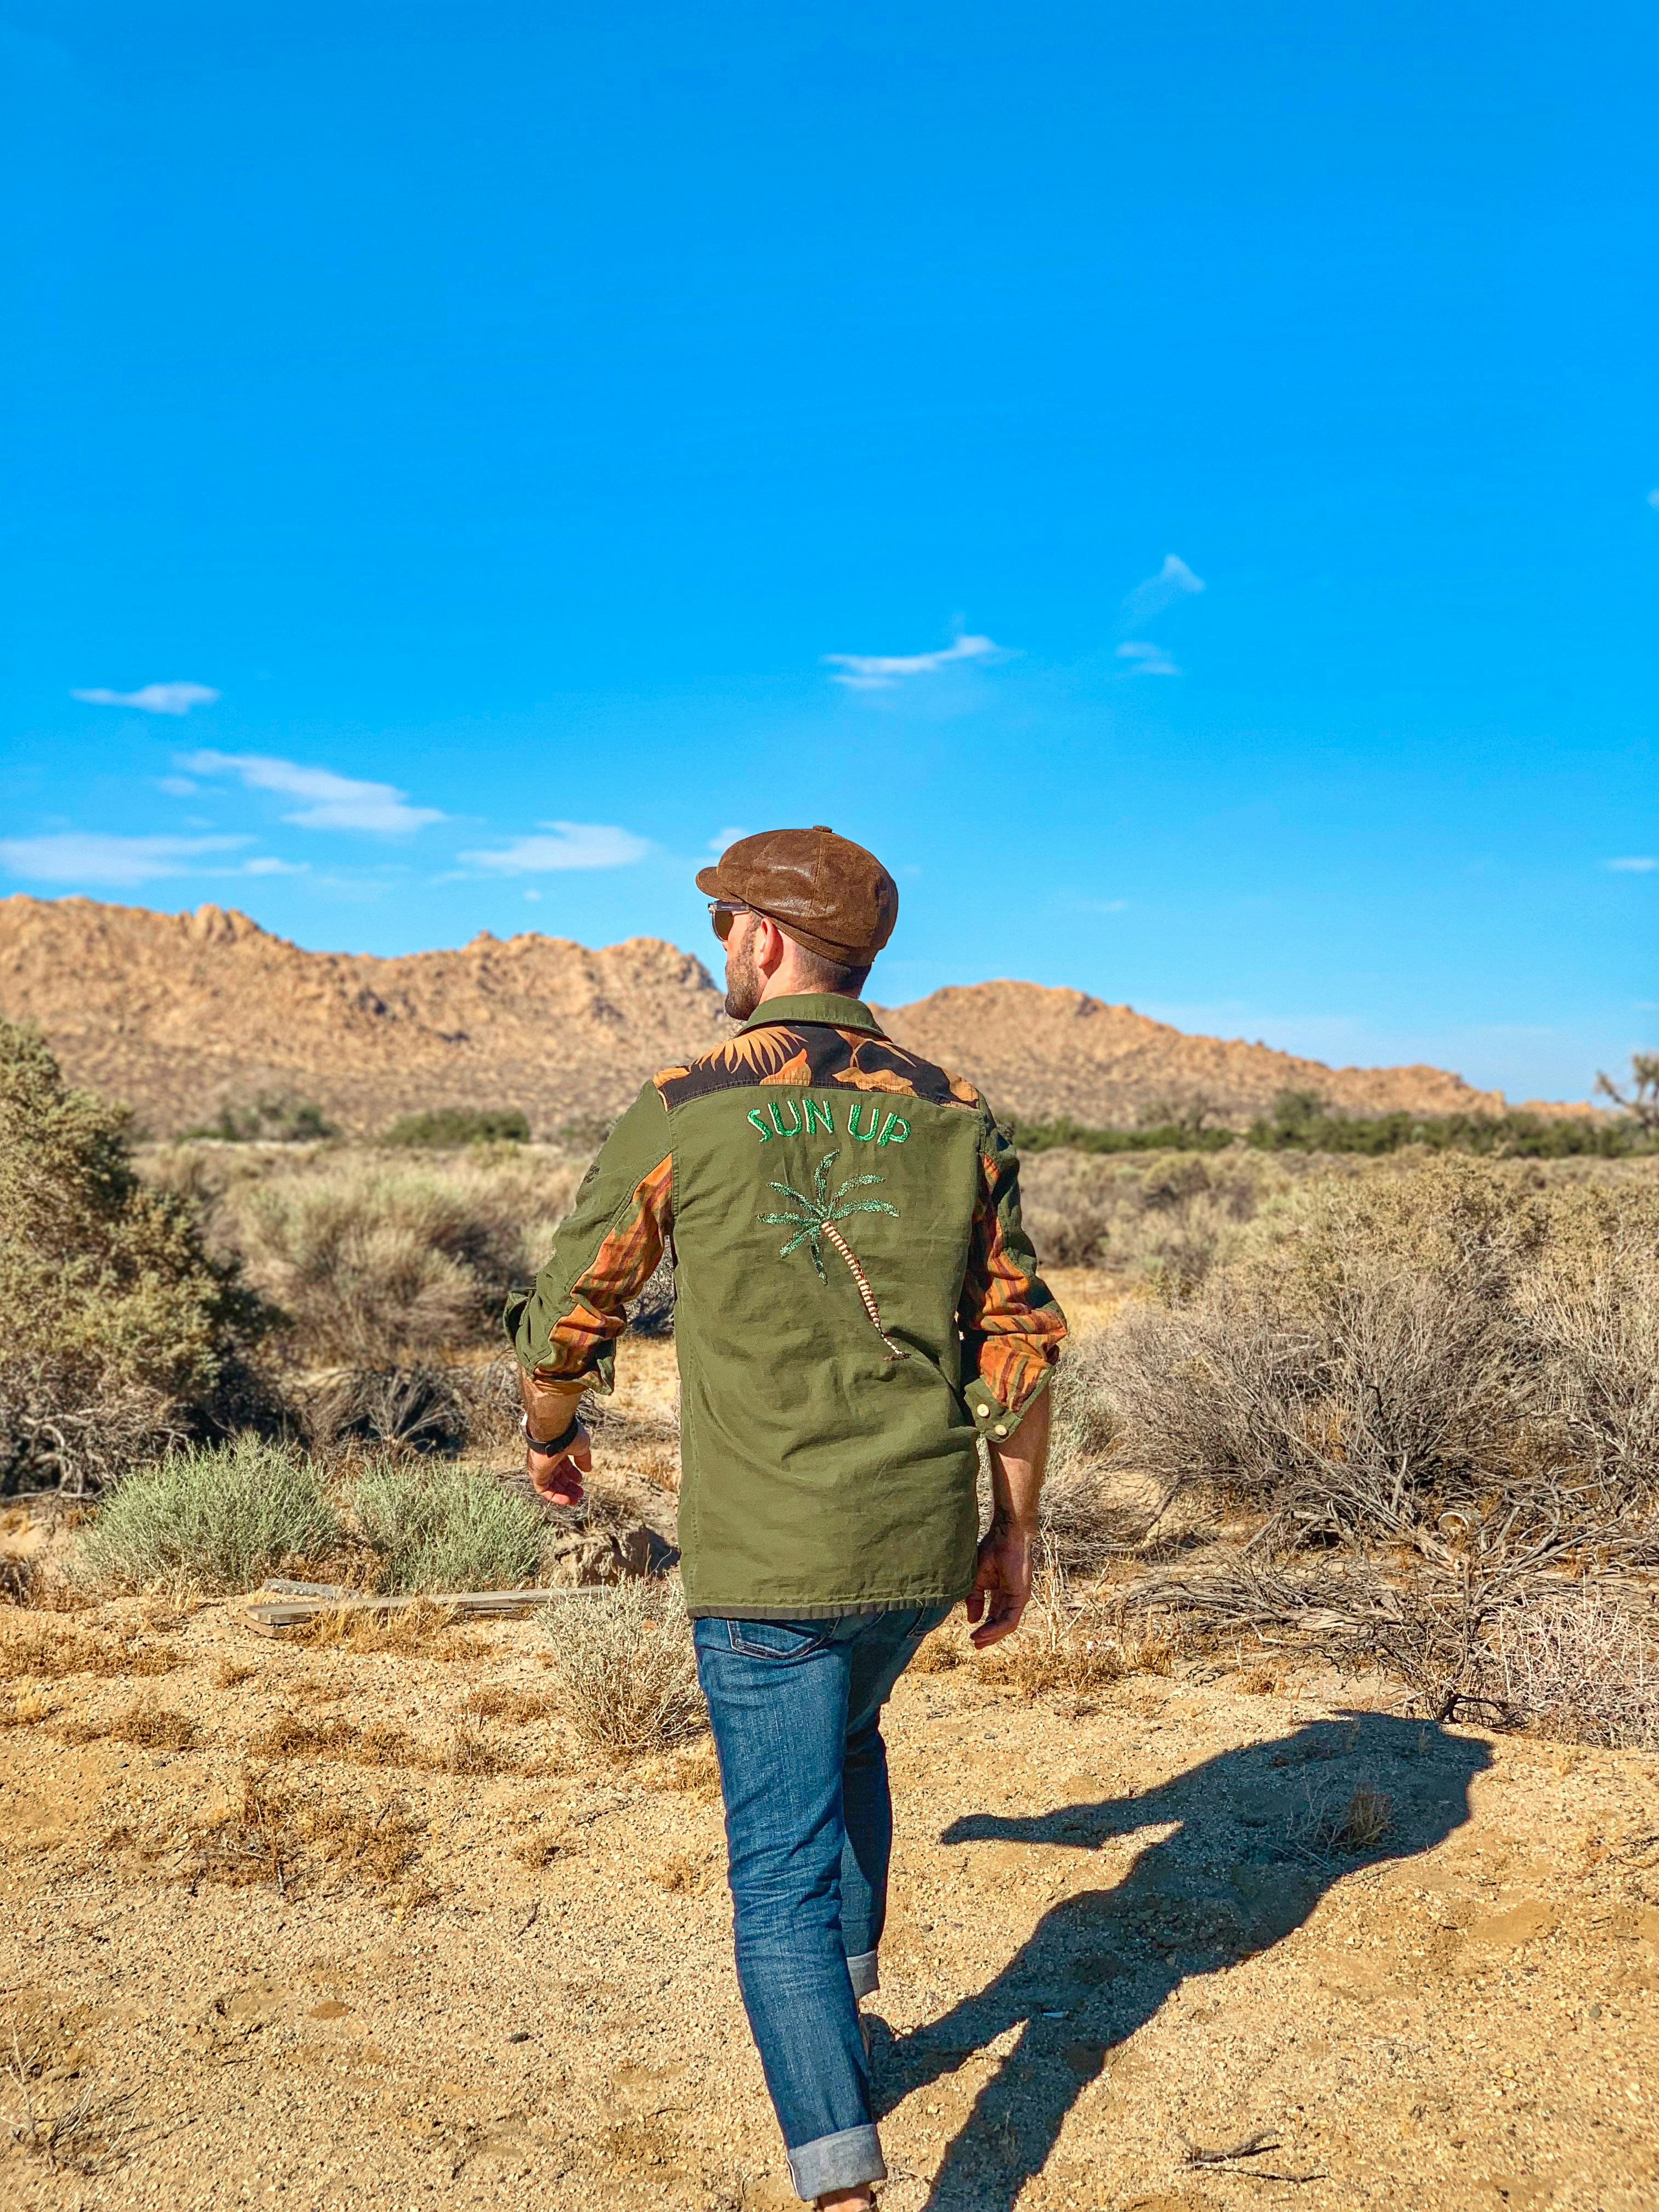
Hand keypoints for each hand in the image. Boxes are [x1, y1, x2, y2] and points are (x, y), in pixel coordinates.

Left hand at [527, 1425, 590, 1507]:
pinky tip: (567, 1500)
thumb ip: (584, 1459)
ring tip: (575, 1500)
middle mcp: (547, 1458)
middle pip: (558, 1476)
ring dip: (564, 1494)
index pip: (563, 1465)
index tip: (580, 1480)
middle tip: (580, 1493)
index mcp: (556, 1449)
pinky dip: (555, 1497)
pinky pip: (544, 1490)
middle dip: (569, 1486)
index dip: (572, 1474)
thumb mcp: (581, 1446)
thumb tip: (587, 1470)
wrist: (554, 1431)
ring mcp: (540, 1466)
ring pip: (551, 1485)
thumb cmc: (567, 1434)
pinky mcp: (536, 1474)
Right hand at [965, 1517, 1033, 1647]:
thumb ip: (974, 1599)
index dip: (984, 1627)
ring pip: (1006, 1625)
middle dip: (988, 1636)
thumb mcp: (976, 1579)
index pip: (995, 1615)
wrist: (1005, 1536)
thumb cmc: (991, 1551)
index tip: (971, 1636)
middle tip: (975, 1644)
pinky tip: (983, 1632)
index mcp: (1001, 1592)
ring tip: (976, 1640)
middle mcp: (1011, 1597)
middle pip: (1001, 1623)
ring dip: (991, 1635)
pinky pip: (1010, 1620)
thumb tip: (972, 1620)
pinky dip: (996, 1629)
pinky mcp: (1021, 1598)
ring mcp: (1018, 1598)